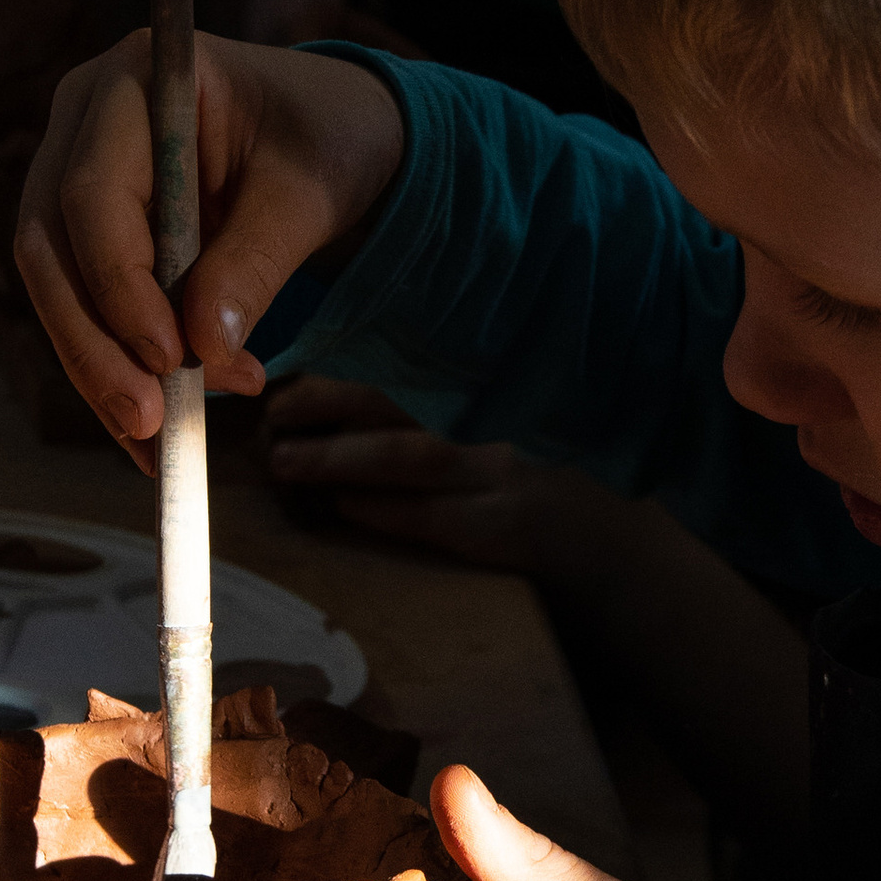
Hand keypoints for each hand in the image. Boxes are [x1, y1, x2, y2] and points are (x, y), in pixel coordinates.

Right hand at [13, 35, 402, 464]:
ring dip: (98, 369)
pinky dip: (113, 368)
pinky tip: (154, 430)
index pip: (94, 192)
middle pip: (50, 243)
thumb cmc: (322, 138)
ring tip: (158, 439)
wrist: (326, 129)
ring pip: (54, 285)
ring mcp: (72, 171)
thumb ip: (255, 263)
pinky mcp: (84, 229)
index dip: (119, 283)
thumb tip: (205, 349)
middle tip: (147, 420)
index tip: (168, 357)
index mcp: (139, 79)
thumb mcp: (309, 195)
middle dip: (94, 344)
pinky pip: (80, 305)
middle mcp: (83, 121)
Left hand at [264, 377, 620, 581]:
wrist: (609, 526)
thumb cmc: (536, 459)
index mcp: (483, 373)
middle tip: (272, 417)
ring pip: (400, 455)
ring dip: (334, 459)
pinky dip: (378, 508)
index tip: (288, 372)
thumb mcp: (499, 401)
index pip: (399, 355)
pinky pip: (426, 513)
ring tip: (284, 462)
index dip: (338, 364)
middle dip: (319, 405)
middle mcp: (489, 411)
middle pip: (389, 397)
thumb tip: (341, 375)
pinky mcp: (499, 521)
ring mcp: (496, 466)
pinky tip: (342, 504)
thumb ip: (439, 381)